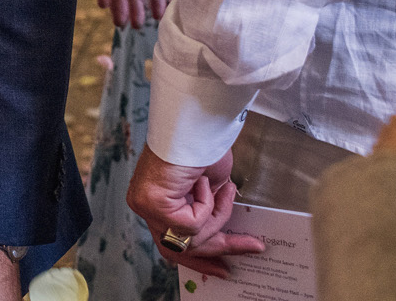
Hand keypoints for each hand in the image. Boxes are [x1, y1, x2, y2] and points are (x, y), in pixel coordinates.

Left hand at [126, 147, 265, 278]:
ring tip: (224, 189)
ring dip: (217, 215)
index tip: (224, 268)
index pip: (172, 243)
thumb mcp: (209, 190)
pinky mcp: (153, 204)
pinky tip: (203, 181)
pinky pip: (192, 223)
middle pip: (181, 248)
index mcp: (154, 201)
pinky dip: (208, 205)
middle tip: (251, 246)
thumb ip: (207, 213)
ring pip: (192, 238)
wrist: (195, 126)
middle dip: (219, 248)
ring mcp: (146, 206)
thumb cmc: (202, 147)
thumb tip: (223, 238)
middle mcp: (145, 205)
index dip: (201, 259)